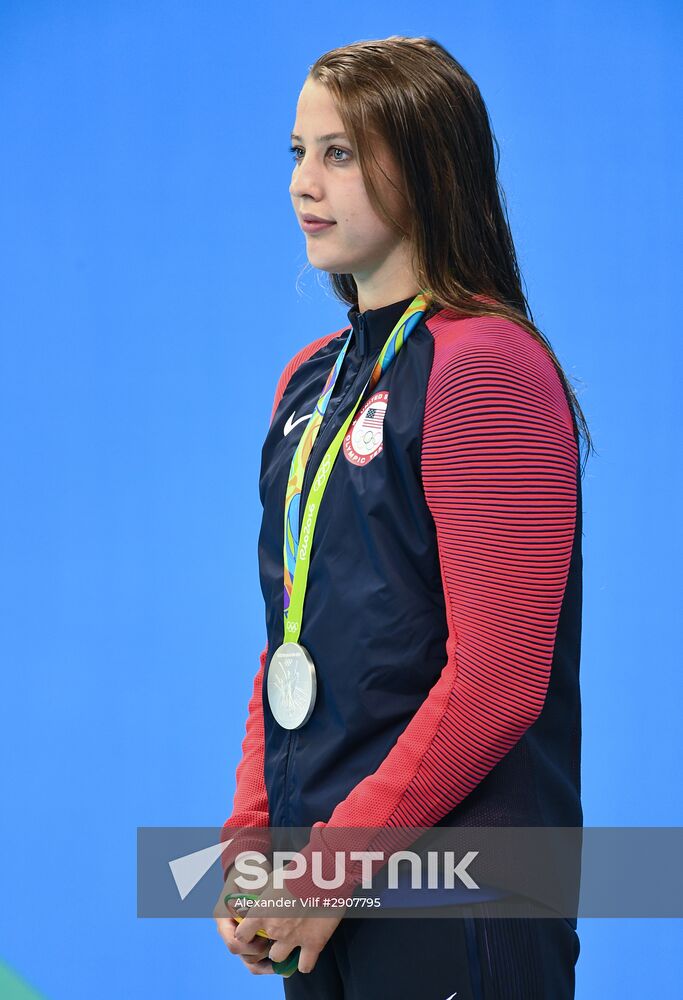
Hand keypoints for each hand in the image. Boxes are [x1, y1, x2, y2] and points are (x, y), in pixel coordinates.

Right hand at [214, 860, 276, 975]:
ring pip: (249, 960)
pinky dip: (267, 962)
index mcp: (223, 917)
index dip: (250, 945)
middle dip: (260, 953)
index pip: (233, 942)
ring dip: (265, 962)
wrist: (249, 868)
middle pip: (242, 954)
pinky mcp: (250, 937)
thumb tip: (265, 912)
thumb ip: (257, 897)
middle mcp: (229, 929)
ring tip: (283, 961)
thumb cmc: (249, 872)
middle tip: (276, 946)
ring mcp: (240, 935)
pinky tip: (282, 964)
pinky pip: (256, 957)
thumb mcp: (252, 880)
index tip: (265, 939)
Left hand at [232, 867, 346, 974]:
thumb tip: (256, 901)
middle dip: (269, 943)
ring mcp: (294, 939)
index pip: (241, 936)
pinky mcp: (314, 944)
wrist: (324, 872)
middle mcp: (275, 930)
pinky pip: (304, 966)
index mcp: (261, 913)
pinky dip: (304, 962)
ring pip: (279, 960)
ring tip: (291, 943)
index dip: (246, 935)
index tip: (252, 931)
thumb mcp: (272, 880)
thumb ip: (263, 896)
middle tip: (278, 934)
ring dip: (284, 953)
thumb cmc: (297, 871)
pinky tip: (307, 953)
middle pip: (263, 950)